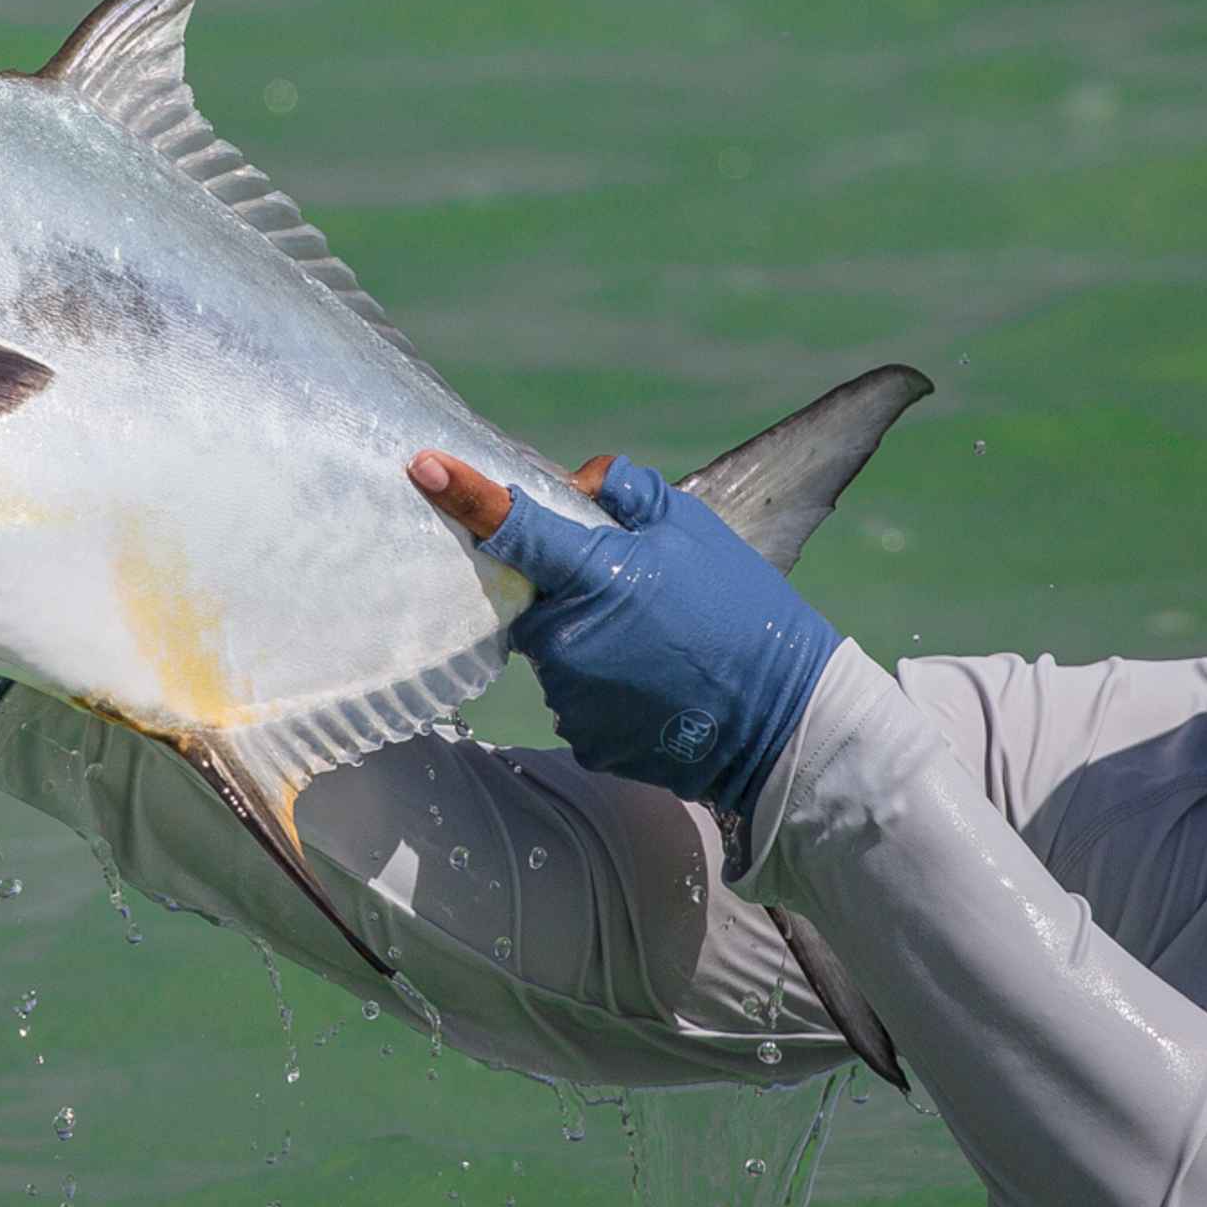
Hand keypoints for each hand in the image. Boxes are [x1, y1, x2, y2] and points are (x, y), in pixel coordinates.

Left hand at [408, 448, 838, 823]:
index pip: (512, 525)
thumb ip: (629, 492)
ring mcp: (571, 695)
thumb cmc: (743, 613)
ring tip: (658, 644)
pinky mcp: (584, 738)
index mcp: (594, 573)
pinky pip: (577, 697)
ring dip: (589, 637)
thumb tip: (579, 483)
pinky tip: (655, 685)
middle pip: (533, 596)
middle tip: (637, 590)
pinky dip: (605, 685)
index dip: (463, 493)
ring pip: (556, 649)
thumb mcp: (695, 530)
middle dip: (568, 585)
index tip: (422, 467)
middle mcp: (567, 637)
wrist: (784, 722)